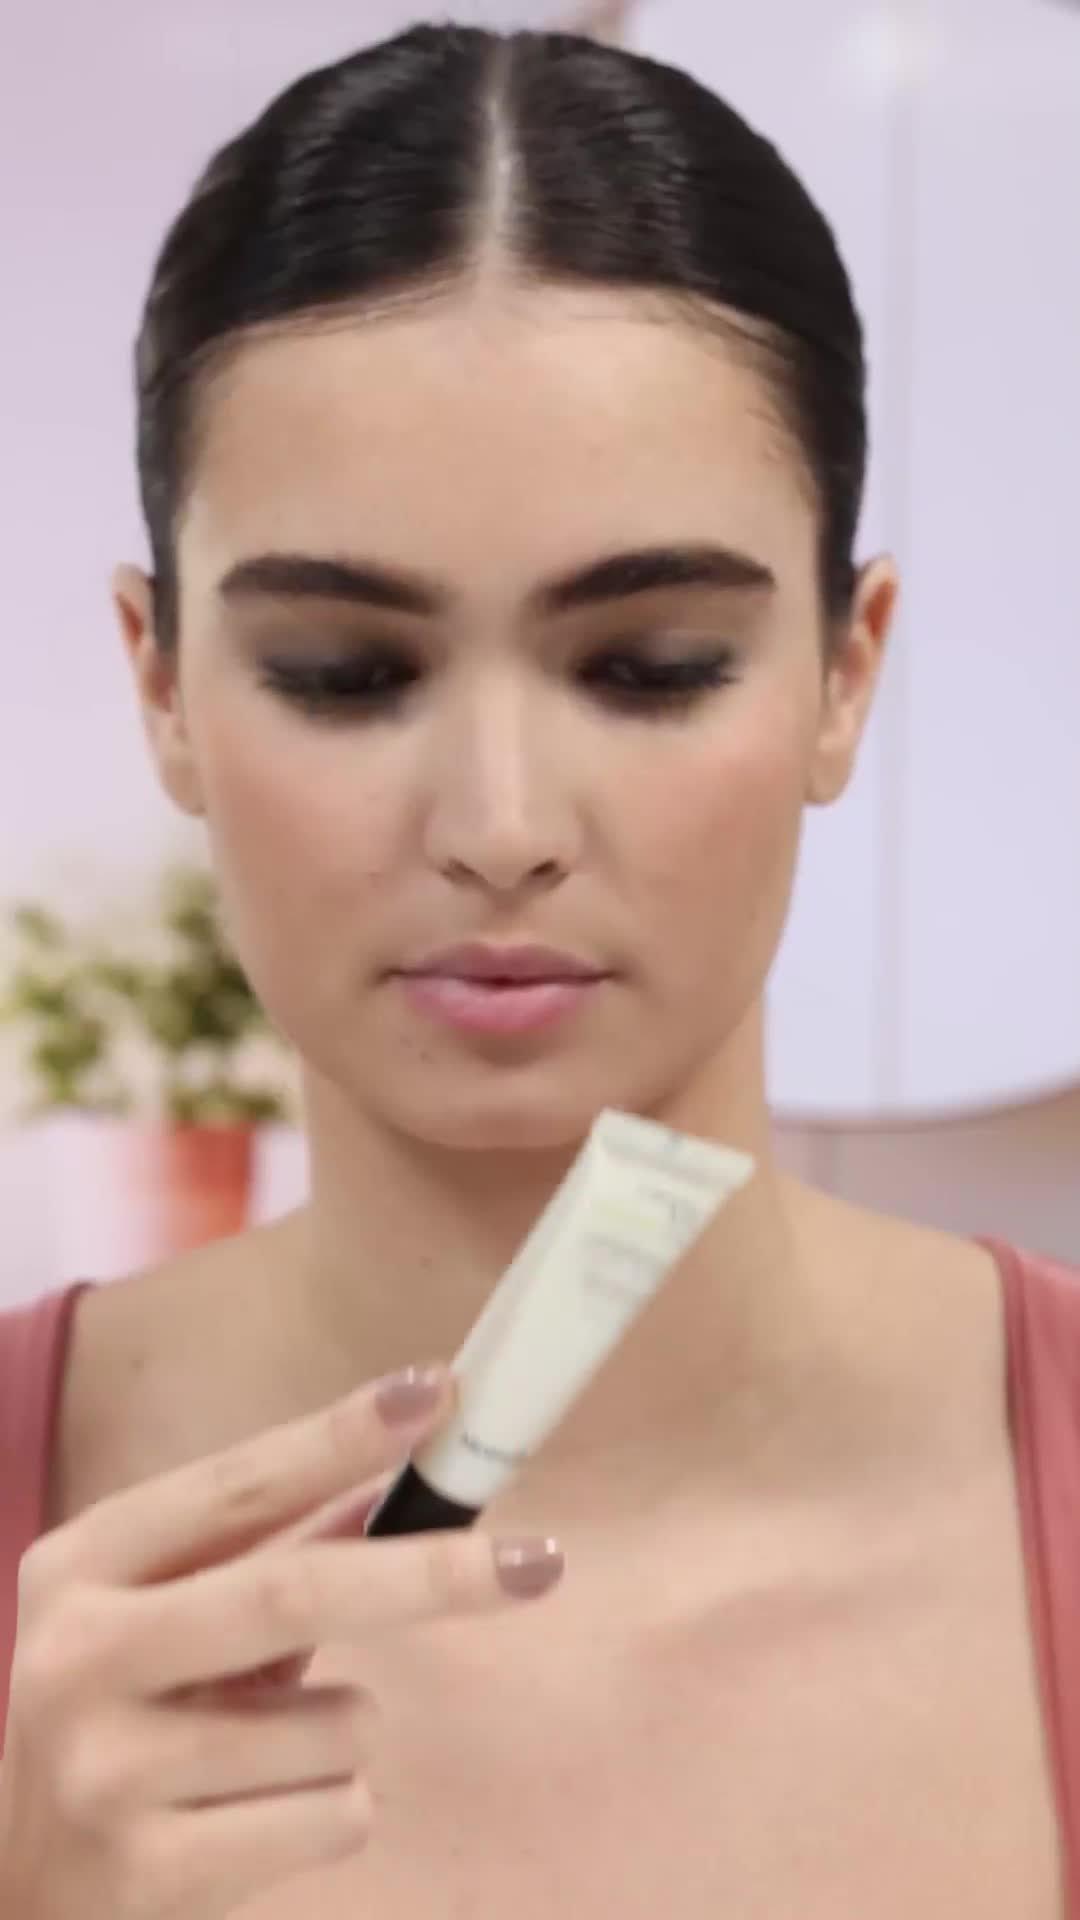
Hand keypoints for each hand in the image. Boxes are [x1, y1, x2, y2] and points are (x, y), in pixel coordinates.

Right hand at [0, 1364, 563, 1918]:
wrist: (13, 1882)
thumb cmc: (110, 1715)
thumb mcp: (152, 1613)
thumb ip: (265, 1553)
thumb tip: (398, 1484)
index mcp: (82, 1567)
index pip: (233, 1488)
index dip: (337, 1437)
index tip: (433, 1392)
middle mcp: (79, 1659)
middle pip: (293, 1594)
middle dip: (431, 1574)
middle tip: (541, 1560)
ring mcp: (107, 1773)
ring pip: (337, 1724)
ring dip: (352, 1727)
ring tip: (270, 1751)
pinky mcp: (147, 1875)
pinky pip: (332, 1817)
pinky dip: (337, 1808)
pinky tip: (256, 1817)